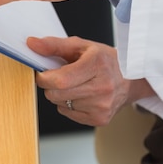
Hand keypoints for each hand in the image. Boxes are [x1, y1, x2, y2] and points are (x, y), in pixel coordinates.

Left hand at [28, 36, 155, 125]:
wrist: (131, 79)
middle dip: (50, 85)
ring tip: (76, 84)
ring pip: (60, 104)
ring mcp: (102, 106)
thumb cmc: (104, 60)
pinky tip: (81, 95)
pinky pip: (68, 113)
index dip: (44, 77)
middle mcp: (102, 87)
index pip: (59, 80)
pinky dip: (68, 105)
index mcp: (96, 64)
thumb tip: (31, 44)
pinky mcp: (100, 119)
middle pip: (56, 94)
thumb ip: (53, 45)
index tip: (43, 72)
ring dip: (60, 94)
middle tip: (59, 77)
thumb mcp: (81, 46)